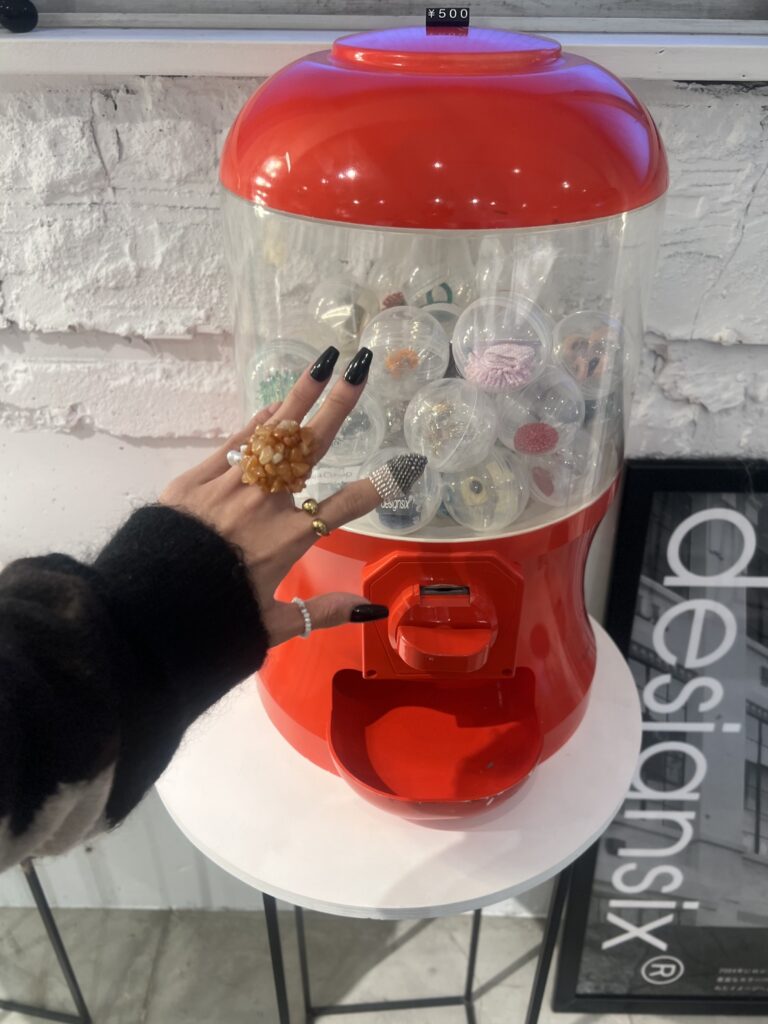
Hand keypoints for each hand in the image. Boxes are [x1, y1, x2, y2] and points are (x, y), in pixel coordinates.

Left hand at [160, 346, 423, 646]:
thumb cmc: (214, 617)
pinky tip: (278, 401)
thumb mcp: (272, 624)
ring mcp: (234, 484)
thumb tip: (370, 609)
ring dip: (302, 394)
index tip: (409, 464)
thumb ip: (323, 612)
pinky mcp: (199, 477)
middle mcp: (268, 503)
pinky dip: (260, 419)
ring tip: (324, 361)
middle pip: (313, 446)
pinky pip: (238, 440)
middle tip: (360, 370)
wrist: (149, 606)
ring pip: (275, 431)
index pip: (347, 506)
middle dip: (340, 405)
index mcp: (290, 539)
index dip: (382, 485)